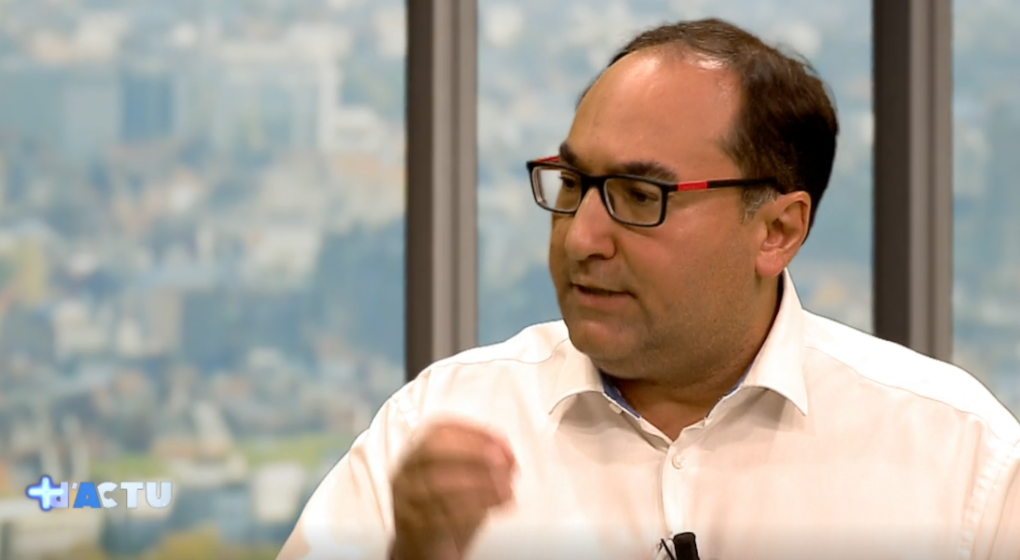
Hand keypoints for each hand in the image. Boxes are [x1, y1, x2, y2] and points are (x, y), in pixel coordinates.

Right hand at [390, 420, 517, 559]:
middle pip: (434, 449)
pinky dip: (473, 508)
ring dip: (480, 483)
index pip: (440, 430)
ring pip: (438, 482)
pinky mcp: (414, 527)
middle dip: (474, 451)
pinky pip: (441, 514)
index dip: (475, 433)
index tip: (503, 443)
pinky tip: (493, 507)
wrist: (423, 556)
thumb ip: (484, 467)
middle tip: (503, 462)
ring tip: (506, 489)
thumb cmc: (445, 515)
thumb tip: (508, 456)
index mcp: (416, 456)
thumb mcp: (465, 484)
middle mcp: (406, 474)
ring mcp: (406, 501)